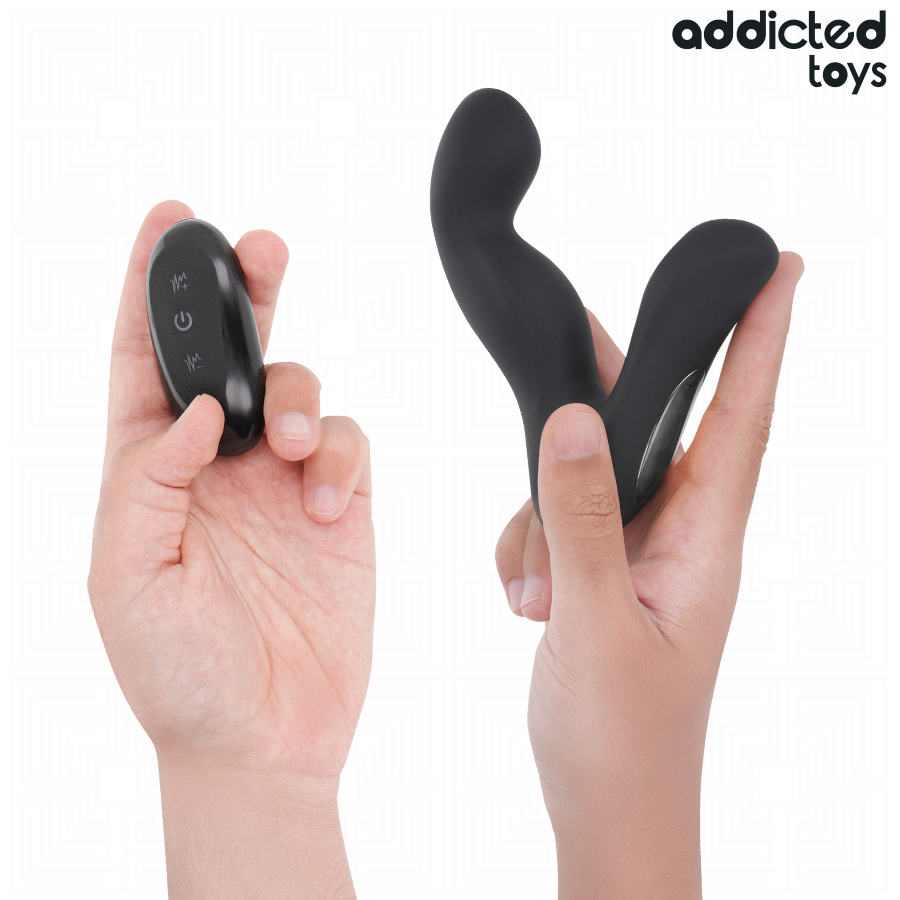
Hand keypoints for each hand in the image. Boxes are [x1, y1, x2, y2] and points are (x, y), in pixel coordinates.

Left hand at [88, 201, 373, 898]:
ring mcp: (282, 483)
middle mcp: (217, 465)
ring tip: (297, 448)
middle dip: (244, 294)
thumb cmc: (177, 672)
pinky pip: (351, 446)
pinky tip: (329, 502)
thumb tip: (198, 408)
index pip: (144, 362)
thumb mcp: (127, 579)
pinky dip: (344, 457)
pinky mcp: (339, 506)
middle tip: (261, 247)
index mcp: (150, 472)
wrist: (263, 738)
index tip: (165, 219)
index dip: (147, 287)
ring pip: (301, 392)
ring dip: (302, 400)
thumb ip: (150, 480)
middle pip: (230, 354)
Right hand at [495, 253, 803, 898]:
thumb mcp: (595, 626)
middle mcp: (681, 536)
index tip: (781, 267)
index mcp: (705, 543)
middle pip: (656, 427)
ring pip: (589, 479)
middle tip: (584, 336)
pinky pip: (559, 521)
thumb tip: (575, 420)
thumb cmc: (623, 738)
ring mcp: (640, 554)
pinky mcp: (604, 572)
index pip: (744, 417)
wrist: (609, 808)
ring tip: (533, 592)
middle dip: (624, 387)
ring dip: (546, 516)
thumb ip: (583, 521)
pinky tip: (523, 596)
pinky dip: (529, 546)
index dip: (764, 337)